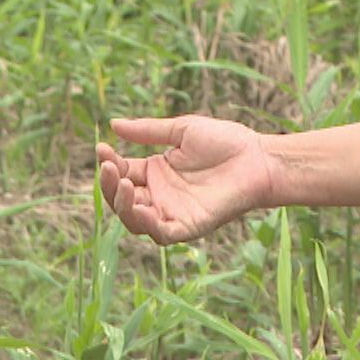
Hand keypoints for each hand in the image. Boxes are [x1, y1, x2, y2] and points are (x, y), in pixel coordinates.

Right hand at [96, 115, 279, 244]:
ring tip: (126, 184)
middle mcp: (160, 195)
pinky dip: (148, 225)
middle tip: (110, 167)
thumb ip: (148, 131)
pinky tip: (142, 207)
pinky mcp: (190, 226)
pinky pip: (162, 234)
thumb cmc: (225, 141)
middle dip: (111, 185)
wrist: (258, 157)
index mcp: (156, 172)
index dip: (109, 164)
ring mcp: (173, 212)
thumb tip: (113, 125)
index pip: (122, 173)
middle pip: (123, 200)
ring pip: (136, 221)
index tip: (101, 148)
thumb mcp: (181, 130)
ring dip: (124, 206)